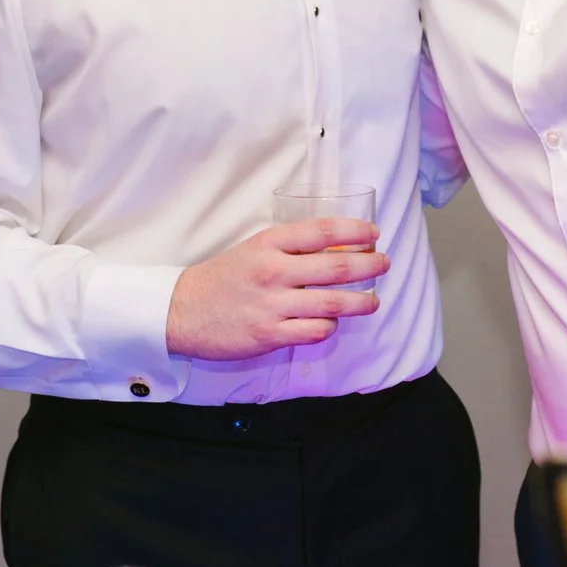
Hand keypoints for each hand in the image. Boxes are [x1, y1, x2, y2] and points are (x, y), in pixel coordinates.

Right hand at [165, 218, 388, 359]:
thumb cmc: (223, 277)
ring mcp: (272, 305)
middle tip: (384, 264)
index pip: (322, 232)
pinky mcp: (268, 335)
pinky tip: (332, 324)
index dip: (355, 231)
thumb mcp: (254, 249)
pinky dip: (330, 327)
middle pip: (336, 267)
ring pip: (332, 303)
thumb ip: (290, 248)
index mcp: (269, 243)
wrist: (181, 310)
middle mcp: (273, 271)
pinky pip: (314, 332)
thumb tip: (336, 249)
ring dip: (360, 302)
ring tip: (373, 301)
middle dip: (369, 266)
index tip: (374, 234)